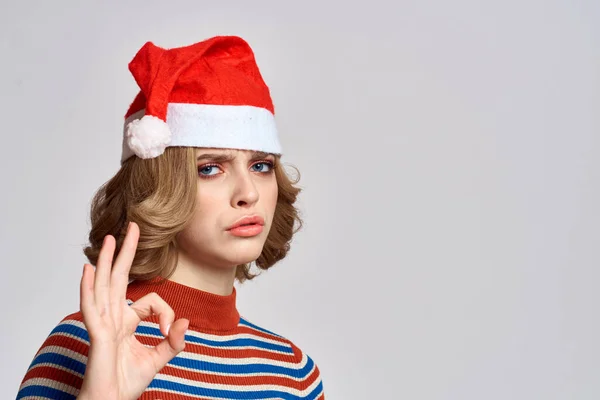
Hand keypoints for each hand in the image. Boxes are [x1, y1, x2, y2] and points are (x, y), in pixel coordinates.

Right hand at [77, 222, 188, 399]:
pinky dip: (88, 288)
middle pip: (119, 278)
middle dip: (127, 252)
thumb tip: (186, 321)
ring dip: (108, 260)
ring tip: (111, 238)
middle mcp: (113, 318)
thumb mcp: (159, 358)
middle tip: (133, 227)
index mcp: (126, 322)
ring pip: (104, 286)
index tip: (172, 330)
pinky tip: (89, 269)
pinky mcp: (97, 335)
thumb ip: (174, 341)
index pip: (150, 301)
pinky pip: (92, 308)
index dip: (167, 313)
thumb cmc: (127, 382)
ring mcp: (103, 324)